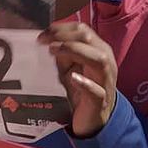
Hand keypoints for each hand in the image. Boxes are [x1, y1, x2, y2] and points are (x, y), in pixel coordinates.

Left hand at [39, 22, 117, 137]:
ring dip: (75, 51)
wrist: (93, 119)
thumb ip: (63, 53)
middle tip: (44, 41)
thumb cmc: (81, 89)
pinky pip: (97, 92)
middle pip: (89, 39)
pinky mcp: (100, 102)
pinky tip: (74, 78)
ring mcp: (105, 82)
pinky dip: (86, 84)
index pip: (82, 30)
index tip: (42, 34)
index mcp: (98, 50)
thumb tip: (48, 40)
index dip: (61, 28)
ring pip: (99, 60)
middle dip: (65, 36)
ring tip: (55, 50)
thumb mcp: (70, 67)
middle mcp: (105, 62)